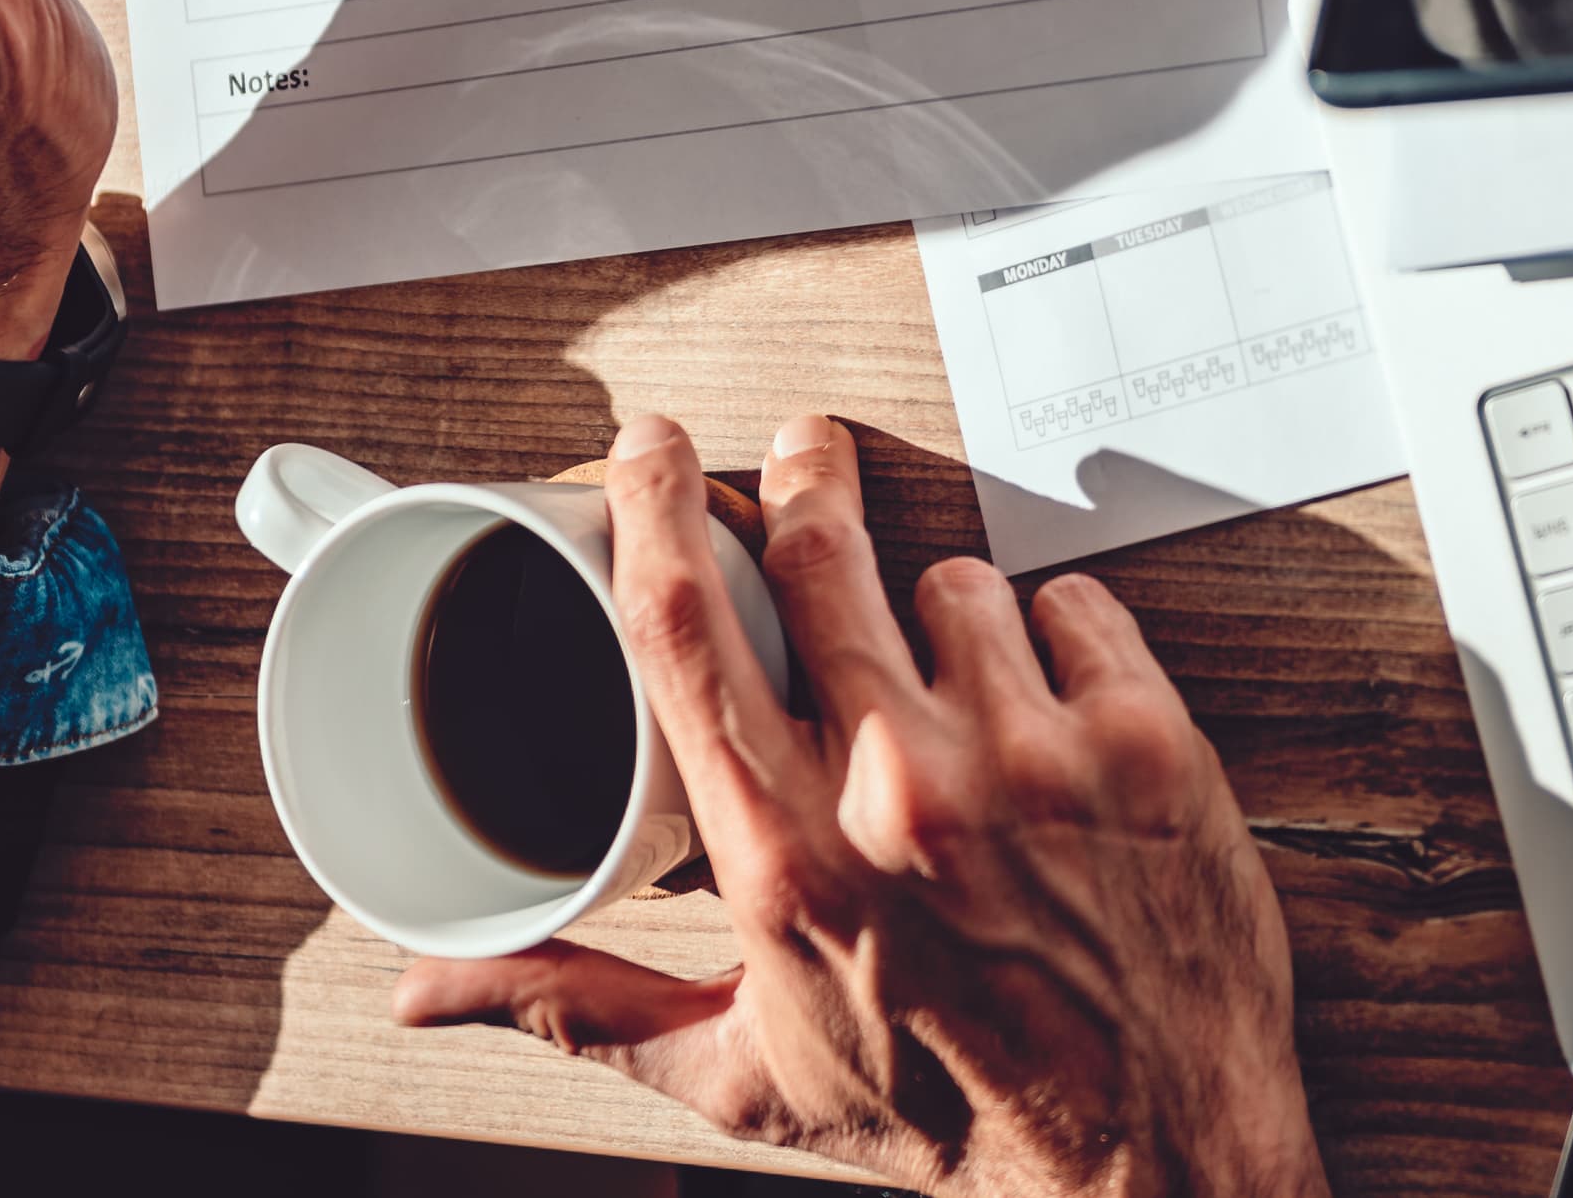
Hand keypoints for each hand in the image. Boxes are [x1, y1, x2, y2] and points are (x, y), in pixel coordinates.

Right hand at [395, 413, 1330, 1197]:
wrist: (1148, 1165)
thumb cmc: (948, 1120)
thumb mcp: (737, 1077)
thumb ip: (575, 1003)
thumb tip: (424, 990)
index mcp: (785, 860)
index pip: (684, 627)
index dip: (654, 507)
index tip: (650, 448)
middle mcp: (901, 795)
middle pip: (821, 553)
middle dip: (806, 484)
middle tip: (807, 460)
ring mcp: (1031, 759)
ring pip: (955, 581)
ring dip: (948, 618)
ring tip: (963, 702)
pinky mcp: (1142, 740)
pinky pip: (1075, 604)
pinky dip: (1063, 643)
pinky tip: (1056, 716)